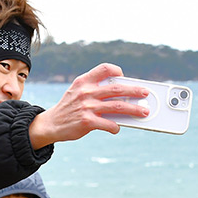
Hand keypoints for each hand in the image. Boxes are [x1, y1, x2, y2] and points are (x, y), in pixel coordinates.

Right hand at [28, 63, 149, 148]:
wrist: (51, 124)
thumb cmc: (69, 108)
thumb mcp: (77, 92)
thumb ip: (94, 90)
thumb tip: (120, 96)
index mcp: (84, 81)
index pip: (104, 68)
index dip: (116, 71)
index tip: (123, 76)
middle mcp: (86, 92)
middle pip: (117, 88)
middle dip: (134, 90)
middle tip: (145, 93)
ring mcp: (87, 107)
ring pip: (118, 106)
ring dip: (134, 109)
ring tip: (143, 112)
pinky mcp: (87, 122)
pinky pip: (109, 123)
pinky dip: (116, 126)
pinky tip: (117, 128)